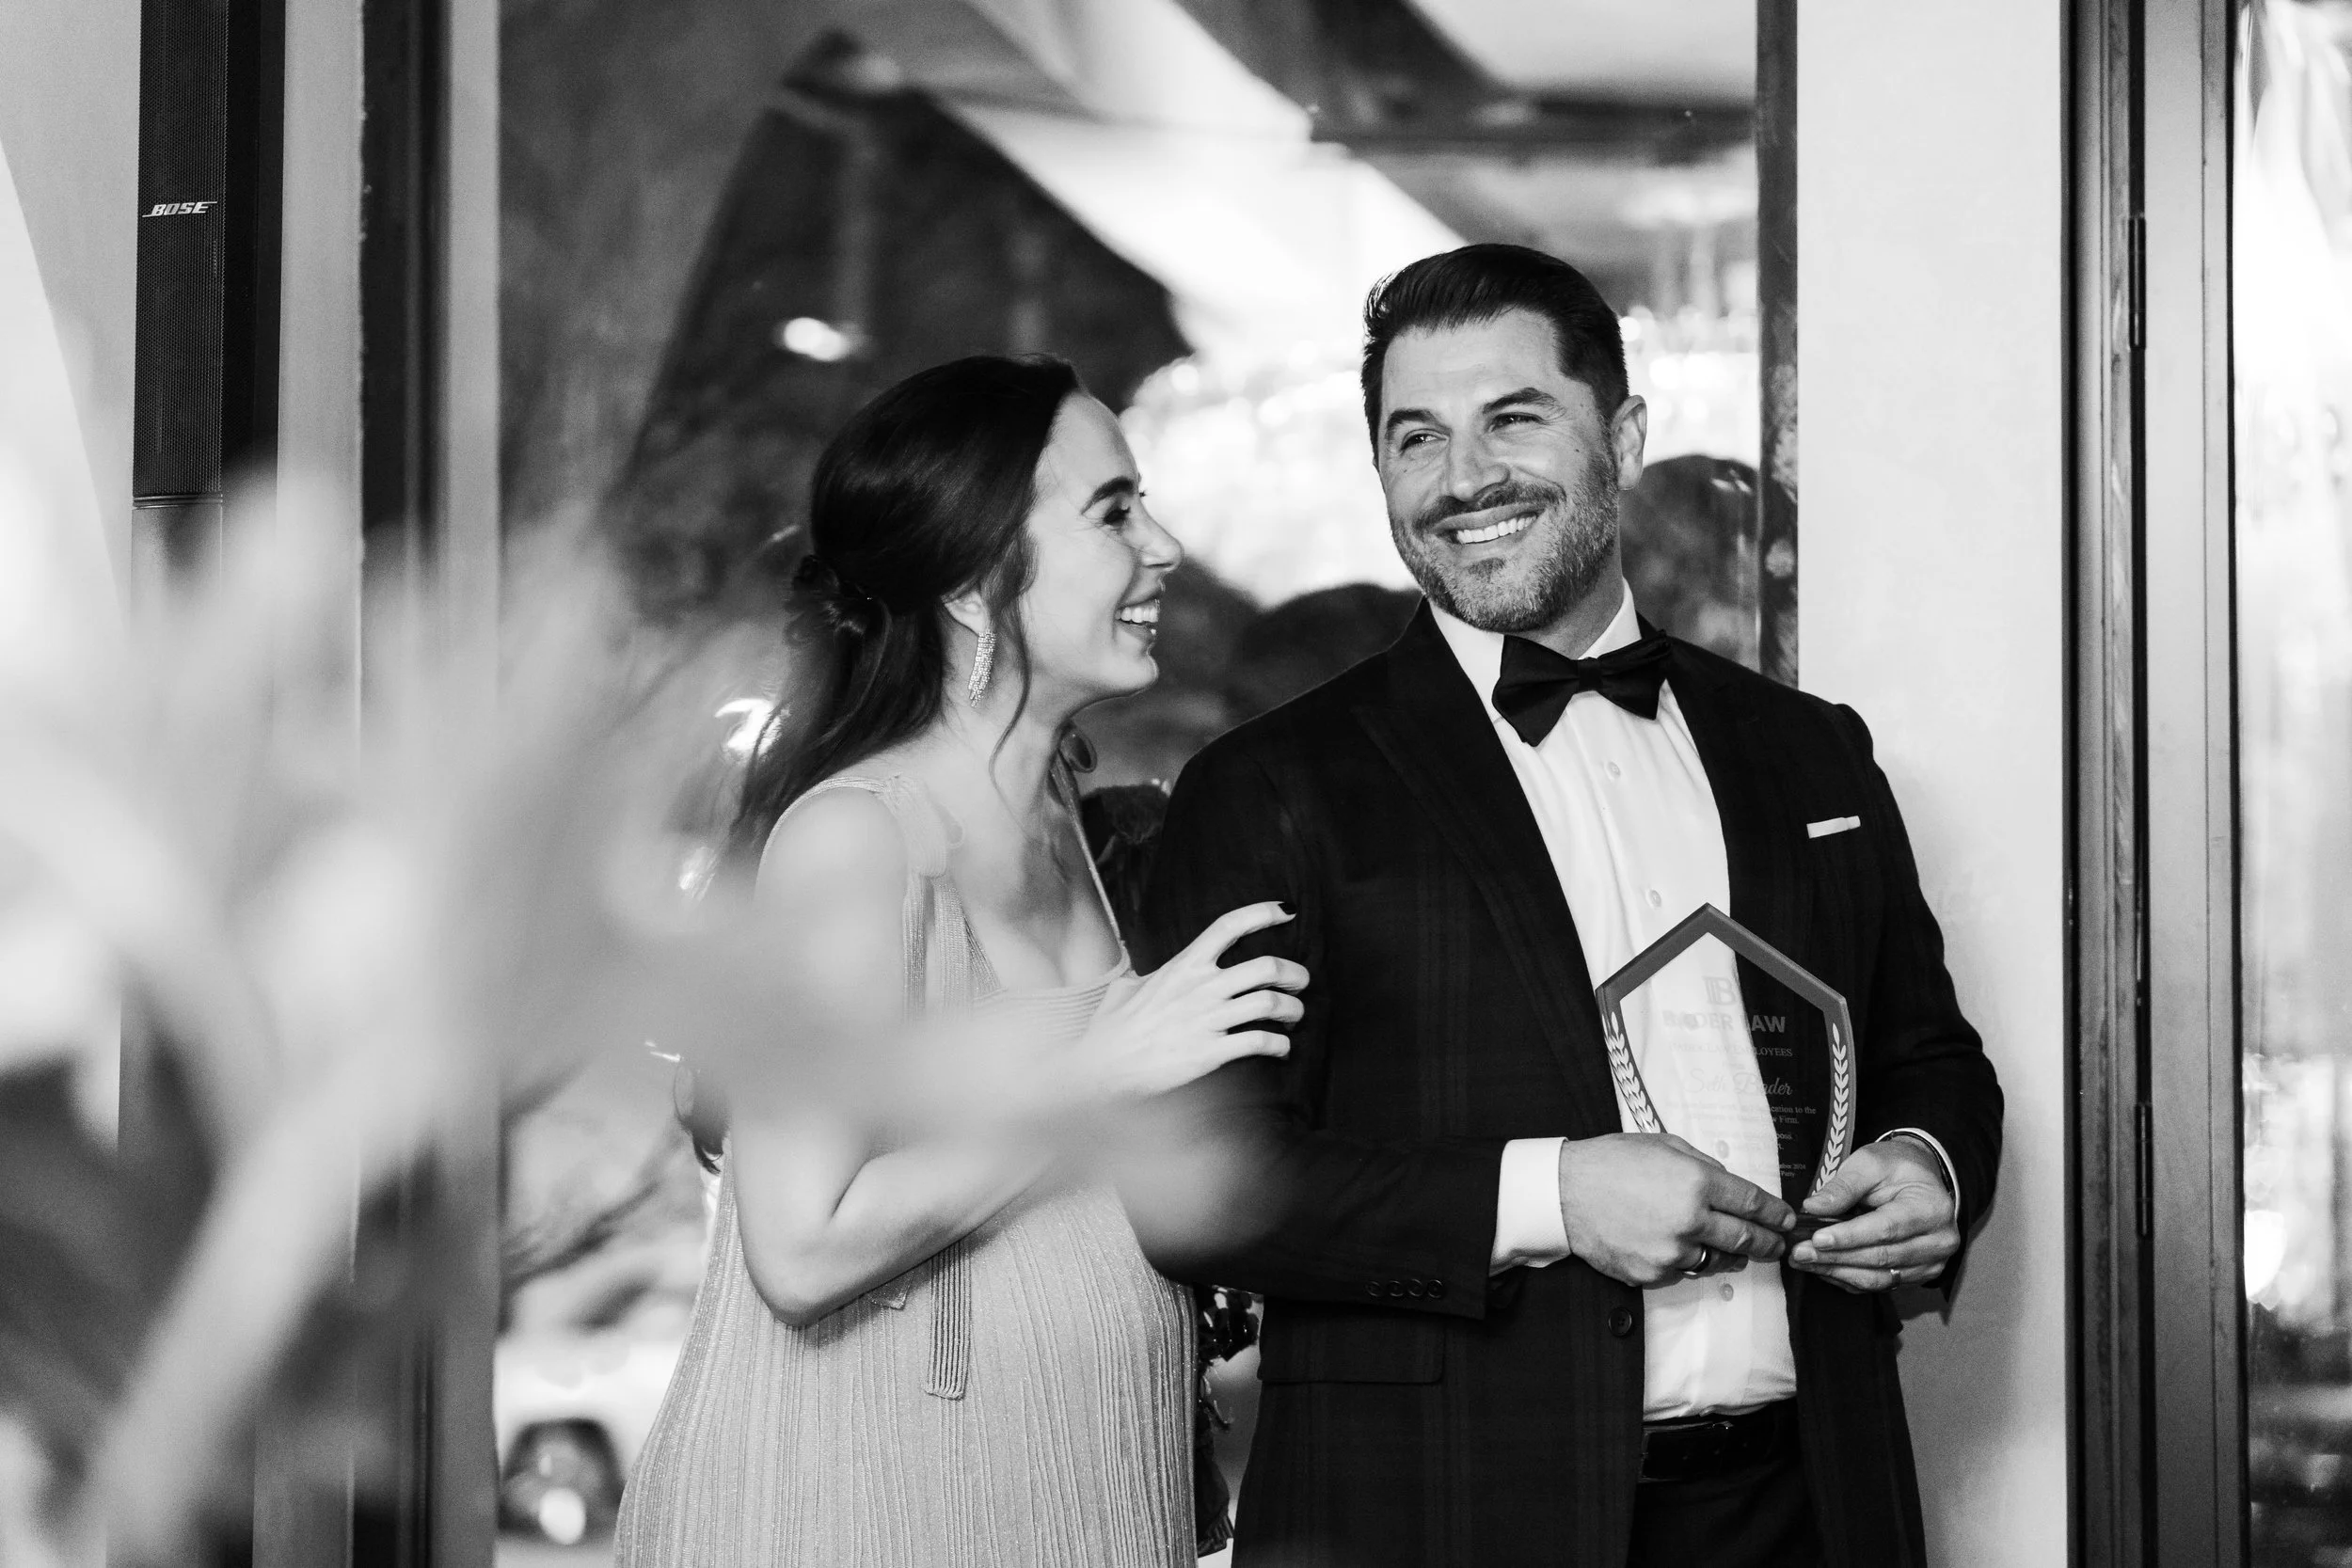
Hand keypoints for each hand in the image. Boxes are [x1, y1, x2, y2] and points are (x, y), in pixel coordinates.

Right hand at [1078, 902, 1306, 1098]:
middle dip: (1294, 974)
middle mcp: (1201, 988)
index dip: (1263, 913)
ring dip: (1293, 1010)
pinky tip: (1281, 1049)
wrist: (1102, 1070)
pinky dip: (1280, 1045)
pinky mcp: (1212, 1052)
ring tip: (1295, 1016)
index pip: (1229, 926)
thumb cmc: (1111, 1031)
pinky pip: (1261, 1042)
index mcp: (1183, 965)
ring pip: (1270, 1004)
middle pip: (1266, 967)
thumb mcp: (1125, 991)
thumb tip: (1139, 980)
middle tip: (1300, 982)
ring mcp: (1208, 1020)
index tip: (1287, 911)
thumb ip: (1142, 979)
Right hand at [1556, 1134, 1795, 1288]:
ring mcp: (1671, 1251)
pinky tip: (1682, 1248)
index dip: (1776, 1214)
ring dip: (1732, 1255)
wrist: (1563, 1193)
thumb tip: (1732, 1186)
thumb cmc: (1610, 1162)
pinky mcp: (1653, 1274)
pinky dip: (1689, 1261)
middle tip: (1778, 1245)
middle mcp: (1690, 1219)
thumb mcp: (1663, 1145)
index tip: (1787, 1219)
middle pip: (1747, 1239)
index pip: (1753, 1204)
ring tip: (1737, 1250)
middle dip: (1769, 1243)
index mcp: (1696, 1182)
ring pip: (1719, 1261)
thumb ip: (1703, 1165)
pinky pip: (1684, 1271)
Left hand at [1787, 1139, 1956, 1291]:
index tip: (1816, 1239)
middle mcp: (1938, 1241)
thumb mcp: (1870, 1163)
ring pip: (1879, 1277)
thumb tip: (1813, 1208)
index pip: (1886, 1229)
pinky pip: (1879, 1285)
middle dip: (1836, 1257)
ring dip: (1838, 1272)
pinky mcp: (1917, 1275)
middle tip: (1799, 1253)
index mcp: (1931, 1209)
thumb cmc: (1895, 1168)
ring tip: (1804, 1262)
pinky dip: (1848, 1279)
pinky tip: (1823, 1269)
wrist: (1920, 1179)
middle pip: (1881, 1257)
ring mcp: (1930, 1263)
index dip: (1849, 1237)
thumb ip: (1843, 1186)